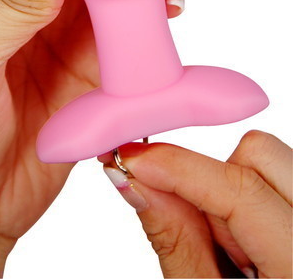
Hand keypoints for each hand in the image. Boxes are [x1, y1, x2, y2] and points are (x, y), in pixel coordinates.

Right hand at [100, 130, 291, 277]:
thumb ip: (175, 241)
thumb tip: (134, 181)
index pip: (242, 191)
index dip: (179, 168)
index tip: (130, 160)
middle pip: (262, 155)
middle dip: (210, 175)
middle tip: (190, 224)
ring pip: (268, 159)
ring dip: (229, 187)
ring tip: (227, 248)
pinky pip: (273, 177)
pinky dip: (245, 196)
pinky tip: (242, 245)